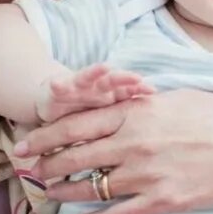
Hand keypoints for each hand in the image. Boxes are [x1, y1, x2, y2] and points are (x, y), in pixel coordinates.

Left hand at [13, 88, 212, 213]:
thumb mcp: (181, 98)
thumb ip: (145, 102)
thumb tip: (122, 102)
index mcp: (141, 113)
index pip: (80, 123)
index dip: (48, 134)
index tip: (28, 142)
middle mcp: (137, 143)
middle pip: (77, 155)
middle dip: (45, 163)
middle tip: (24, 169)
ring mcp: (148, 175)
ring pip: (92, 187)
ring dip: (64, 191)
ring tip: (47, 193)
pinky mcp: (162, 201)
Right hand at [35, 63, 154, 122]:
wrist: (58, 100)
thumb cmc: (89, 116)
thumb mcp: (109, 124)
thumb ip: (126, 129)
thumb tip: (154, 144)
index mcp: (112, 96)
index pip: (129, 91)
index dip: (140, 90)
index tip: (152, 90)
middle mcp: (97, 88)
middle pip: (113, 82)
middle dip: (124, 79)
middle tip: (136, 78)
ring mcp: (78, 86)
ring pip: (89, 78)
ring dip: (95, 73)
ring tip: (104, 69)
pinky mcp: (58, 88)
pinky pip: (59, 86)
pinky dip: (59, 85)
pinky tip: (57, 84)